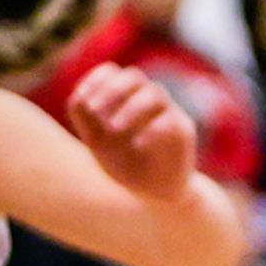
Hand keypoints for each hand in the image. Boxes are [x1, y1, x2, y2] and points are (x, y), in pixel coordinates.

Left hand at [64, 64, 200, 201]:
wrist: (155, 193)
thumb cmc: (124, 164)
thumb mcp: (98, 143)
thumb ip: (86, 119)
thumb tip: (81, 97)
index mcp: (124, 98)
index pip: (110, 72)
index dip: (95, 81)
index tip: (85, 104)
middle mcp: (147, 99)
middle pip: (133, 76)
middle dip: (112, 91)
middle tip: (96, 112)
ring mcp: (168, 112)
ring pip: (154, 93)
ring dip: (130, 108)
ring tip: (113, 129)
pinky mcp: (183, 132)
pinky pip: (170, 121)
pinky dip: (151, 130)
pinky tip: (137, 145)